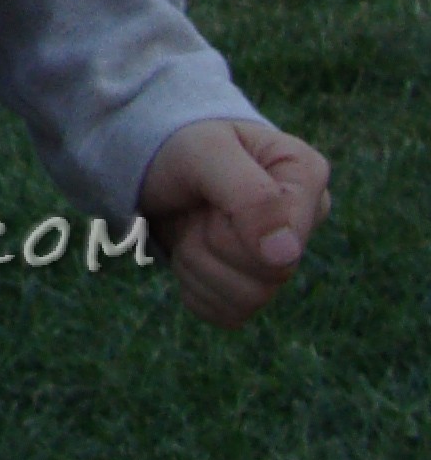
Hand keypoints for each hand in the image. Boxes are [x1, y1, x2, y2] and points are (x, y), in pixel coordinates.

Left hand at [138, 116, 330, 327]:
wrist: (152, 165)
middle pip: (269, 275)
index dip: (238, 228)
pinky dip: (195, 284)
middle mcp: (303, 222)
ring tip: (192, 223)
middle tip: (198, 205)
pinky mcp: (252, 288)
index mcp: (307, 175)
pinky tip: (191, 248)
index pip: (288, 239)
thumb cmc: (183, 146)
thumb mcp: (207, 154)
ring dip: (199, 262)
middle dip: (212, 240)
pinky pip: (227, 314)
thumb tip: (286, 255)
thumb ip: (249, 196)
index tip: (211, 200)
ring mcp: (280, 261)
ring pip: (249, 299)